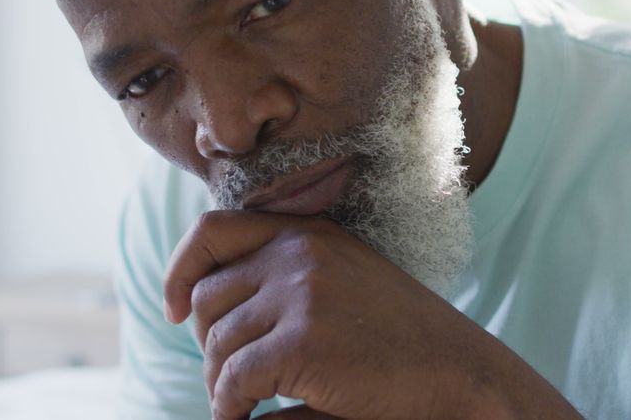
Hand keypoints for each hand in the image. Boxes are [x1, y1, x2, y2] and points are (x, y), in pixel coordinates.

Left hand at [162, 210, 493, 419]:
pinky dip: (229, 408)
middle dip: (206, 344)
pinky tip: (243, 419)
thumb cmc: (399, 337)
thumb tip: (199, 300)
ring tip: (237, 405)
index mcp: (307, 232)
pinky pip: (235, 381)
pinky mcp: (303, 343)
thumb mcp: (343, 280)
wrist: (458, 371)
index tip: (173, 310)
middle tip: (226, 379)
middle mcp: (299, 253)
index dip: (180, 270)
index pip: (212, 230)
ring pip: (217, 344)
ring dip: (219, 383)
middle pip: (207, 297)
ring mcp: (301, 294)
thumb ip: (287, 274)